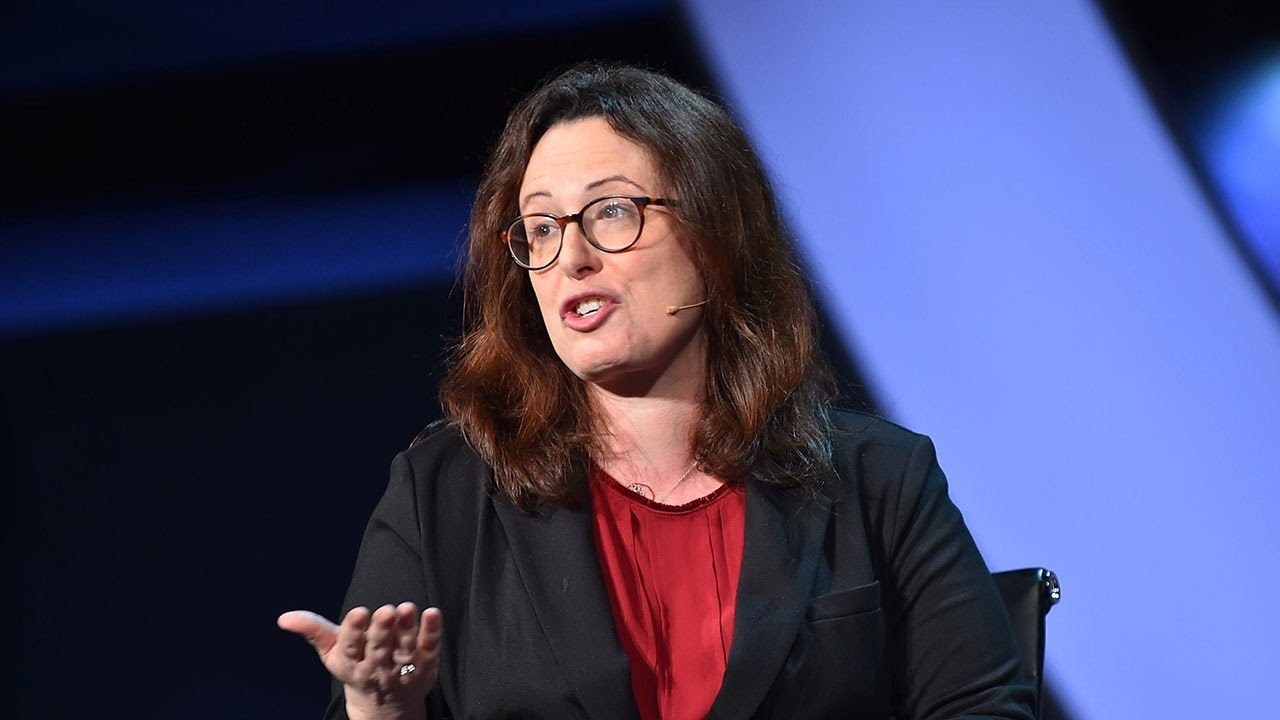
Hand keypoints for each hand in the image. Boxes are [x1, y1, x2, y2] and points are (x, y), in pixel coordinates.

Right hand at [278, 603, 441, 719]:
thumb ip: (313, 631)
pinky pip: (429, 648)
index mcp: (351, 663)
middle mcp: (376, 667)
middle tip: (386, 610)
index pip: (351, 647)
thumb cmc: (355, 667)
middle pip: (379, 648)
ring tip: (407, 608)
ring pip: (404, 649)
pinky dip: (432, 632)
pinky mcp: (424, 666)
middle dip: (382, 630)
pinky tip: (433, 613)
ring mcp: (402, 668)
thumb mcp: (332, 652)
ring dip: (407, 629)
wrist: (384, 705)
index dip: (354, 630)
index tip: (358, 612)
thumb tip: (284, 618)